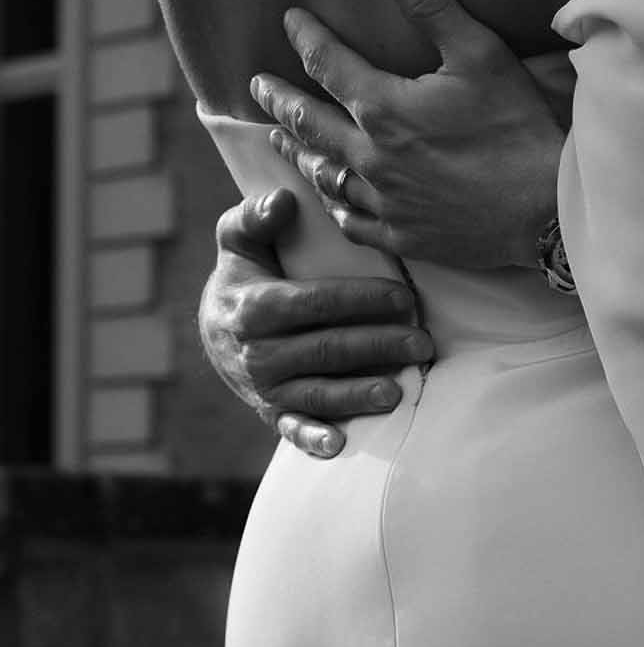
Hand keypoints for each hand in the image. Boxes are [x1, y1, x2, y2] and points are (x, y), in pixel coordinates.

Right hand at [200, 187, 433, 458]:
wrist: (216, 328)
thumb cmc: (244, 274)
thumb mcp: (238, 239)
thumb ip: (255, 216)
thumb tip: (283, 201)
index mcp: (254, 307)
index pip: (315, 303)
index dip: (361, 301)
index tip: (404, 298)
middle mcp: (258, 351)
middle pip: (326, 349)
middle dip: (378, 346)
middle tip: (423, 343)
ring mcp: (265, 387)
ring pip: (317, 392)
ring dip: (358, 394)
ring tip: (398, 391)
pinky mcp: (272, 412)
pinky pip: (291, 429)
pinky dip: (312, 439)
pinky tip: (339, 445)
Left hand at [251, 0, 565, 271]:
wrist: (544, 209)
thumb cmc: (517, 128)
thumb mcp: (479, 54)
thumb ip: (430, 5)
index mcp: (383, 108)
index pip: (327, 63)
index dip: (306, 36)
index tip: (291, 20)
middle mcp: (370, 157)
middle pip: (310, 123)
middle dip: (280, 100)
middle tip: (257, 86)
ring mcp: (384, 201)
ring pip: (323, 174)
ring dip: (296, 151)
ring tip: (277, 137)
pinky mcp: (404, 236)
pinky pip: (353, 222)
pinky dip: (334, 206)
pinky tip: (329, 199)